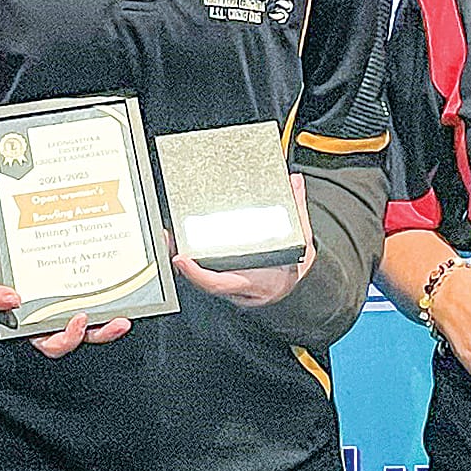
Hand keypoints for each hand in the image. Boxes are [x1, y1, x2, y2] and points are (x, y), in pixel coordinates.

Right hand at [0, 236, 130, 356]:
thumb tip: (12, 301)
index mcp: (26, 320)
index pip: (51, 340)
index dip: (69, 338)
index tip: (79, 320)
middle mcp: (48, 309)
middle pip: (82, 331)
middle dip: (103, 332)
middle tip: (118, 321)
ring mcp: (62, 291)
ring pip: (94, 311)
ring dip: (113, 311)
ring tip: (130, 304)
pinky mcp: (71, 269)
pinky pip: (96, 280)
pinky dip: (113, 278)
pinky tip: (123, 268)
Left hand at [174, 173, 314, 308]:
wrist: (297, 288)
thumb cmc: (294, 268)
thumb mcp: (301, 239)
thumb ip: (297, 210)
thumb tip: (295, 183)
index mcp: (254, 280)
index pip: (219, 282)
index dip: (198, 273)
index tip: (182, 259)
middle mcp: (237, 285)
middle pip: (201, 280)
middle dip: (181, 264)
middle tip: (168, 240)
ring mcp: (229, 283)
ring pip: (199, 278)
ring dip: (181, 261)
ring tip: (169, 238)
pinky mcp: (224, 279)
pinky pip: (203, 274)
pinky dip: (189, 261)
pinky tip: (180, 244)